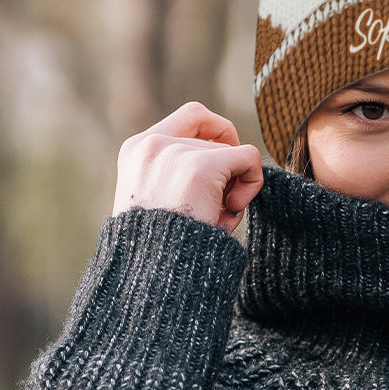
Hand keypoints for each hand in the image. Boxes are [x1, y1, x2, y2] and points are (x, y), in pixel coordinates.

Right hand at [113, 102, 264, 235]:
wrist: (151, 273)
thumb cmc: (160, 248)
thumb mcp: (158, 199)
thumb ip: (180, 172)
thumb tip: (234, 154)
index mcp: (136, 150)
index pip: (192, 116)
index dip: (218, 133)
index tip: (224, 163)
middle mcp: (152, 144)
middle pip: (216, 140)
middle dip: (225, 174)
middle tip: (215, 209)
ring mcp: (176, 153)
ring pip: (233, 154)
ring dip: (233, 188)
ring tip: (213, 219)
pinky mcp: (201, 167)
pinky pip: (249, 158)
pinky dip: (252, 183)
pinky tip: (230, 211)